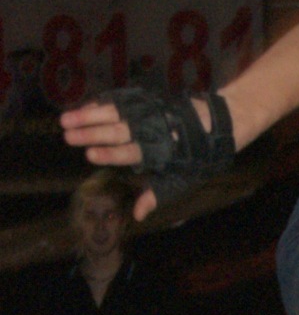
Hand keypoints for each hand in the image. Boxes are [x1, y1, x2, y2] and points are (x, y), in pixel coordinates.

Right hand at [60, 90, 226, 217]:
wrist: (218, 125)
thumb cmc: (196, 160)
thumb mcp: (180, 182)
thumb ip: (155, 194)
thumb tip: (137, 214)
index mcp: (158, 152)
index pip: (130, 153)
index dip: (111, 154)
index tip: (90, 154)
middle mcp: (150, 130)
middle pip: (117, 131)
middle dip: (91, 133)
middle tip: (67, 136)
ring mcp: (148, 113)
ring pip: (114, 112)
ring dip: (88, 115)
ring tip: (66, 118)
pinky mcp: (148, 100)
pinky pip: (121, 99)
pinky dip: (102, 102)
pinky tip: (85, 106)